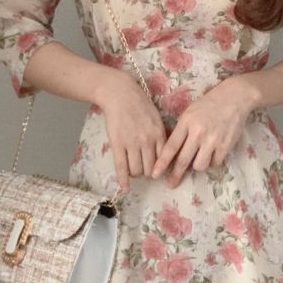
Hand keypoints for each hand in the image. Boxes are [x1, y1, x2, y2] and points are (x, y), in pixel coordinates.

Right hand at [98, 70, 166, 191]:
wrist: (120, 94)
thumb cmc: (139, 104)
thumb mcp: (156, 119)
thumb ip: (160, 136)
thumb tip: (165, 154)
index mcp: (159, 134)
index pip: (164, 161)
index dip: (161, 169)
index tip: (159, 172)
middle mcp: (147, 141)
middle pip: (151, 169)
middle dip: (148, 173)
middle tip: (144, 170)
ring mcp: (132, 144)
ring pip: (137, 170)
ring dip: (136, 174)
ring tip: (133, 169)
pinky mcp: (117, 145)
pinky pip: (121, 167)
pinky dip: (123, 180)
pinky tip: (124, 188)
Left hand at [151, 77, 255, 187]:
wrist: (234, 97)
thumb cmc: (209, 104)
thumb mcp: (190, 113)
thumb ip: (182, 131)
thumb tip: (172, 153)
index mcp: (186, 122)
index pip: (171, 147)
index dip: (162, 163)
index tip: (155, 174)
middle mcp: (198, 132)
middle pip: (183, 160)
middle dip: (175, 175)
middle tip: (170, 184)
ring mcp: (213, 140)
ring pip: (200, 165)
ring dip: (198, 165)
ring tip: (200, 157)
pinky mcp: (226, 145)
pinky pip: (215, 163)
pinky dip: (212, 162)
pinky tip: (213, 153)